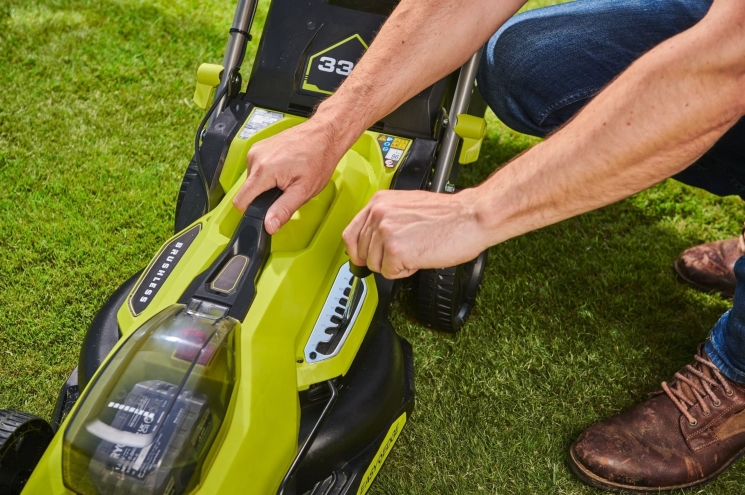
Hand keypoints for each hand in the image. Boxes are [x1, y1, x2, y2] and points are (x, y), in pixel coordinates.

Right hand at [232, 120, 345, 233]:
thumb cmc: (319, 158)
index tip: (266, 212)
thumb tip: (269, 226)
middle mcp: (256, 157)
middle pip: (248, 191)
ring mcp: (257, 150)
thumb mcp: (303, 191)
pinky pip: (257, 168)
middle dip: (265, 196)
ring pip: (253, 180)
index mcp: (264, 170)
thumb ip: (283, 210)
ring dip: (268, 184)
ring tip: (288, 176)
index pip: (240, 201)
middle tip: (287, 189)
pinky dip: (269, 172)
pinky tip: (285, 168)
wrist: (325, 134)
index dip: (252, 211)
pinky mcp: (260, 146)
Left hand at [343, 188, 487, 278]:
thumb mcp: (407, 207)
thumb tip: (371, 240)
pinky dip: (405, 271)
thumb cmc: (448, 214)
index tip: (365, 258)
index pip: (350, 234)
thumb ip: (386, 220)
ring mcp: (385, 232)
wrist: (470, 217)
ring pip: (375, 265)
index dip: (358, 251)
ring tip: (415, 250)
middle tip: (404, 251)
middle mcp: (379, 214)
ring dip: (395, 265)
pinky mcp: (395, 250)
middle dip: (381, 259)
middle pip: (361, 253)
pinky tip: (419, 257)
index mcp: (380, 202)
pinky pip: (390, 273)